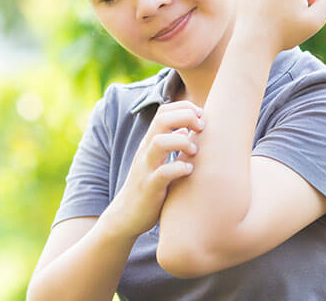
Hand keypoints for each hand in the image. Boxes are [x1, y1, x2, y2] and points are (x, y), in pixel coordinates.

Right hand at [105, 101, 204, 237]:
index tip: (200, 116)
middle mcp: (146, 151)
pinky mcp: (149, 188)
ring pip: (160, 142)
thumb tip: (185, 129)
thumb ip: (170, 145)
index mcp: (149, 142)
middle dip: (185, 116)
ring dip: (182, 142)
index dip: (183, 107)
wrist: (125, 217)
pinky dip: (179, 169)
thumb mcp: (158, 162)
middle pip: (162, 120)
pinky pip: (163, 173)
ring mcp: (146, 168)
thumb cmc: (148, 187)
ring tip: (194, 150)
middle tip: (201, 127)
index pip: (163, 112)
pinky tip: (188, 170)